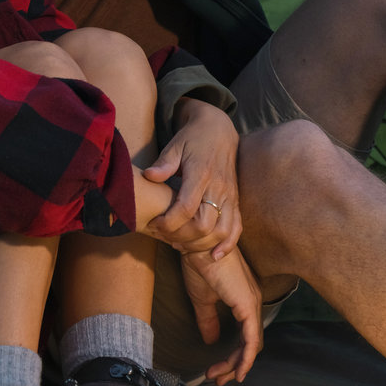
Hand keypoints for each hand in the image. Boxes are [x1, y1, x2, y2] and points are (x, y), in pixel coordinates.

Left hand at [143, 98, 241, 259]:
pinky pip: (237, 227)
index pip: (186, 207)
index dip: (169, 222)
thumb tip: (149, 176)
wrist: (219, 130)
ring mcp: (230, 195)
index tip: (154, 224)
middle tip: (165, 237)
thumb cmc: (193, 138)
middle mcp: (218, 187)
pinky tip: (215, 255)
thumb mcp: (175, 145)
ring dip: (202, 244)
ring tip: (182, 246)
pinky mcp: (236, 200)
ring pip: (222, 230)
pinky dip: (228, 244)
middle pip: (204, 224)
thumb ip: (164, 163)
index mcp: (201, 173)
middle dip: (182, 237)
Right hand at [181, 247, 262, 384]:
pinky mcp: (248, 304)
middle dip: (234, 364)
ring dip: (236, 364)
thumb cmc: (200, 264)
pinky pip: (252, 339)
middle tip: (216, 377)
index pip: (245, 335)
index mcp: (244, 300)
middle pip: (251, 343)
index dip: (234, 355)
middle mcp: (253, 302)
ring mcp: (252, 303)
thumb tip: (210, 340)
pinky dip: (246, 357)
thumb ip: (208, 320)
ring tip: (218, 375)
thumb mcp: (202, 299)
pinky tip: (238, 370)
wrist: (199, 244)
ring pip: (252, 345)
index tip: (216, 368)